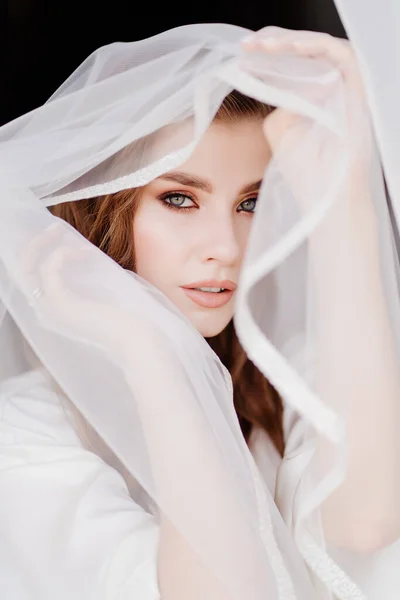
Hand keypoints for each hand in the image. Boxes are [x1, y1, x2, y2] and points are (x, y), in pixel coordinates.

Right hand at [16, 220, 160, 360]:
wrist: (136, 336)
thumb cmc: (123, 314)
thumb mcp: (98, 288)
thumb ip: (82, 273)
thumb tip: (76, 246)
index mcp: (52, 306)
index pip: (29, 276)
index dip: (36, 251)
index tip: (56, 233)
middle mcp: (44, 308)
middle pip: (22, 269)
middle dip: (34, 243)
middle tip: (54, 227)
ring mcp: (50, 308)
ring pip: (28, 268)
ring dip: (44, 244)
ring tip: (62, 232)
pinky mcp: (61, 304)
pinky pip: (50, 271)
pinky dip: (63, 254)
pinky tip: (84, 252)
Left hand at [241, 27, 371, 214]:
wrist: (327, 198)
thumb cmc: (307, 172)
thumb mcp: (281, 129)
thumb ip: (281, 100)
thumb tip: (279, 78)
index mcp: (318, 98)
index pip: (298, 63)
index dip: (273, 52)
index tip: (245, 50)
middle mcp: (336, 89)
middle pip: (309, 51)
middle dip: (277, 42)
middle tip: (249, 43)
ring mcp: (348, 89)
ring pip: (323, 48)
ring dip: (292, 42)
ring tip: (264, 44)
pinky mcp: (358, 91)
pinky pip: (341, 56)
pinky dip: (316, 48)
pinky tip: (290, 47)